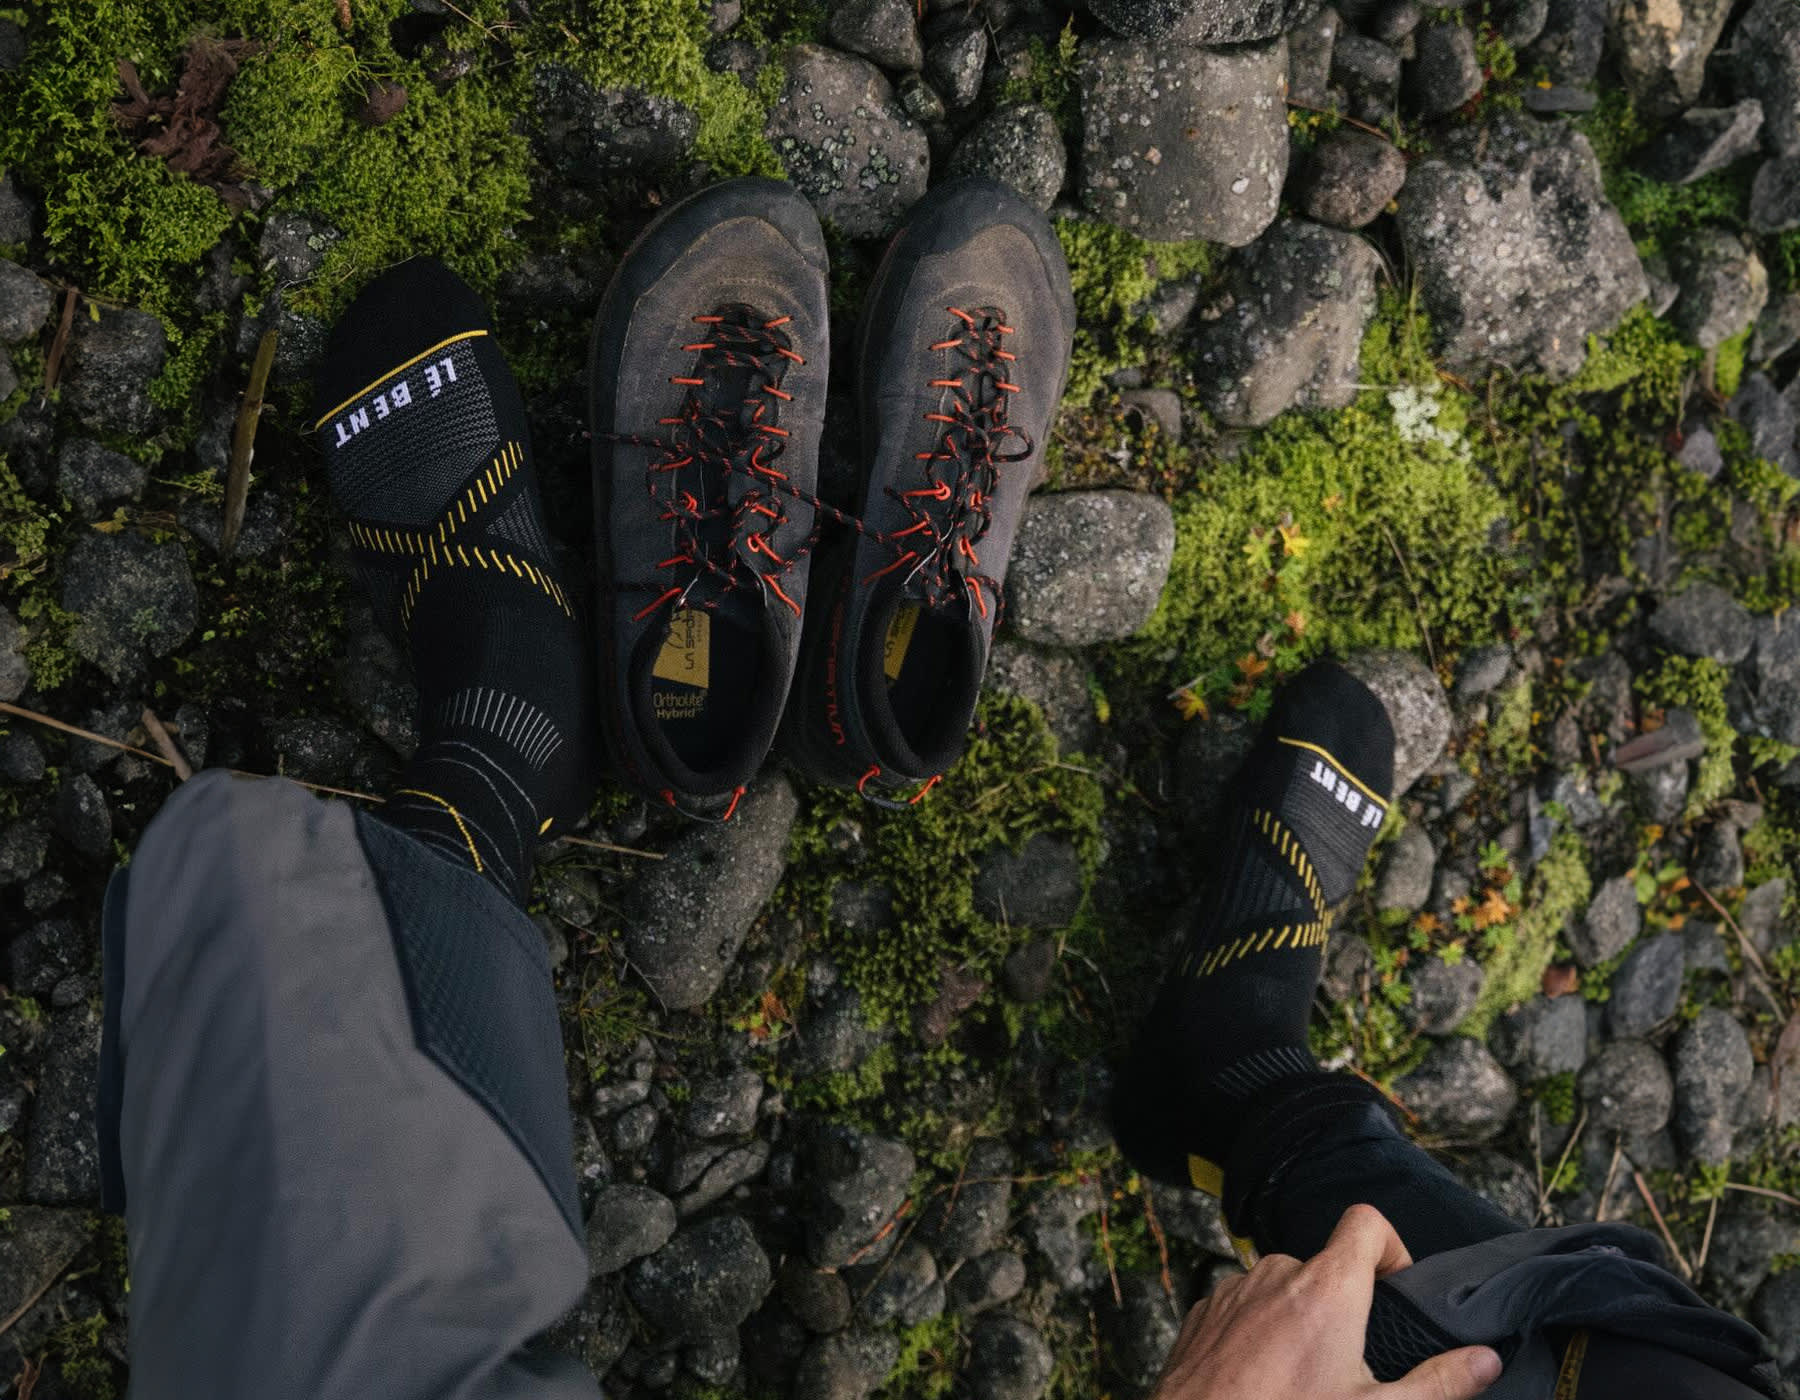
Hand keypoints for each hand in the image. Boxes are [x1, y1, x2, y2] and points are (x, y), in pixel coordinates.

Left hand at [1148, 1204, 1503, 1399]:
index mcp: (1326, 1287)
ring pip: (1283, 1289)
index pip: (1367, 1222)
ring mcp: (1234, 1289)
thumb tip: (1486, 1360)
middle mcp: (1276, 1273)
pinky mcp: (1203, 1312)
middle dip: (1344, 1308)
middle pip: (1327, 1266)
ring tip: (1303, 1380)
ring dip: (1299, 1322)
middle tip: (1350, 1367)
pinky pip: (1245, 1306)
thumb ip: (1437, 1383)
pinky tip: (1264, 1381)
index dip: (1391, 1249)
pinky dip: (1260, 1333)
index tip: (1395, 1294)